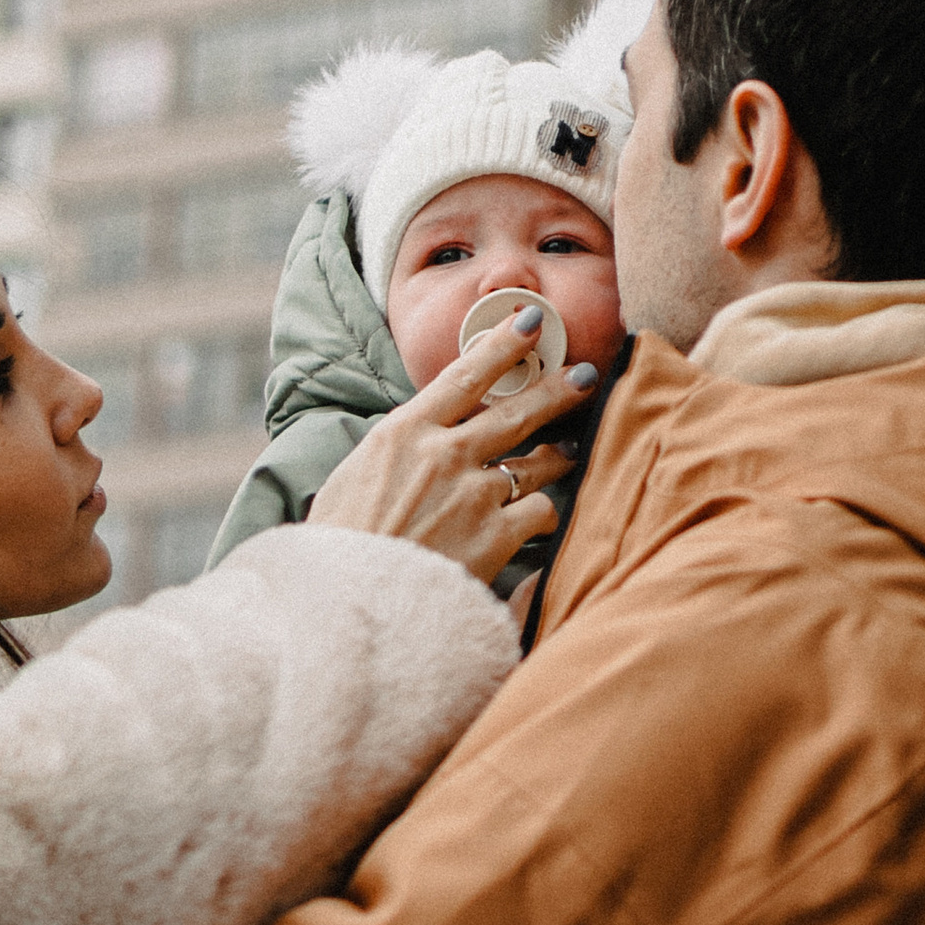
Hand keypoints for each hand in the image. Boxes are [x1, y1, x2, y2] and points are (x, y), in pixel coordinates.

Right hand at [307, 305, 596, 586]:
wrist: (346, 600)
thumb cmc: (340, 545)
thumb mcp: (353, 479)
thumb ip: (395, 454)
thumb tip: (412, 446)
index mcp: (403, 433)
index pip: (464, 375)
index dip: (502, 345)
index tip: (527, 323)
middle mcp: (445, 454)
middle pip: (516, 410)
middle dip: (557, 389)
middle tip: (585, 375)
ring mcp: (474, 494)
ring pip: (537, 463)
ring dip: (559, 455)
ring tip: (571, 452)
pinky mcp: (496, 536)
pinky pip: (540, 512)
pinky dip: (543, 515)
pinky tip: (541, 521)